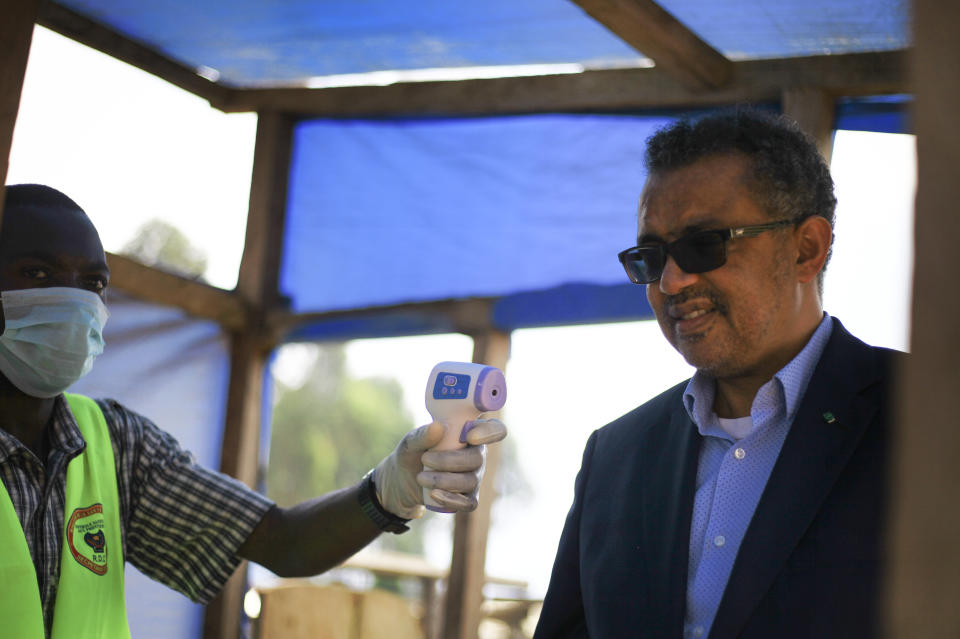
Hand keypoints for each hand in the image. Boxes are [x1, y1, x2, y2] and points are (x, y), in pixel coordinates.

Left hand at [373, 418, 507, 518]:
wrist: (400, 482)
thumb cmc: (412, 454)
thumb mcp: (410, 442)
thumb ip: (422, 435)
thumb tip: (438, 427)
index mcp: (469, 433)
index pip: (495, 429)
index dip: (489, 432)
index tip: (469, 436)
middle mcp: (477, 454)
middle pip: (478, 458)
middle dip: (450, 461)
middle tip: (425, 459)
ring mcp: (474, 477)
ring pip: (471, 481)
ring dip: (444, 480)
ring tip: (421, 478)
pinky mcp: (467, 498)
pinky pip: (469, 503)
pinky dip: (451, 499)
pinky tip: (434, 495)